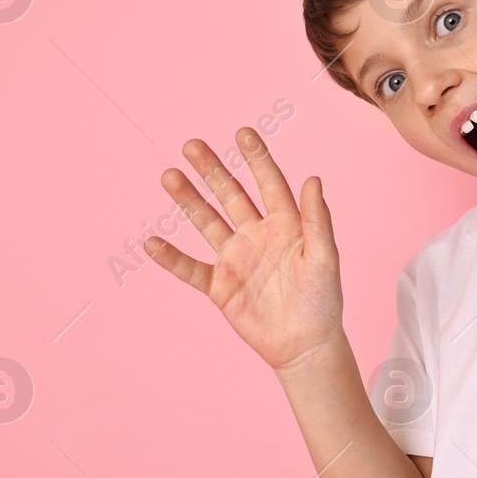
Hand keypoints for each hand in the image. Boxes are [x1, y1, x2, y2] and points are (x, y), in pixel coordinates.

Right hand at [144, 128, 345, 371]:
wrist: (306, 345)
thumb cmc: (324, 300)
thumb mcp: (324, 257)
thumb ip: (317, 219)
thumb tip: (313, 179)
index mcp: (286, 224)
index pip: (269, 183)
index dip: (256, 158)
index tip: (242, 132)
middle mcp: (258, 235)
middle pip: (230, 195)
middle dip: (212, 170)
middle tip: (192, 145)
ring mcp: (236, 259)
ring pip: (207, 222)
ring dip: (188, 200)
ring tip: (169, 175)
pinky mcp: (220, 286)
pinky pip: (191, 268)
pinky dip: (172, 257)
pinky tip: (152, 242)